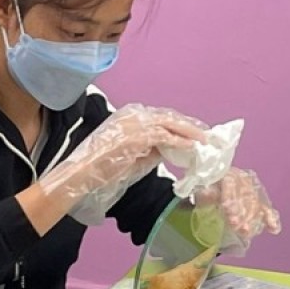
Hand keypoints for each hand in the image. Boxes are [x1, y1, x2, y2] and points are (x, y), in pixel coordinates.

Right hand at [41, 105, 207, 217]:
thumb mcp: (130, 155)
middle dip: (190, 126)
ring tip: (205, 141)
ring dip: (190, 133)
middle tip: (206, 135)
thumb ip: (150, 149)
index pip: (161, 116)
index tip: (194, 132)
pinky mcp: (138, 135)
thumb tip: (170, 149)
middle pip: (169, 117)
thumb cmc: (101, 169)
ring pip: (171, 123)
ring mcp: (135, 123)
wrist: (82, 174)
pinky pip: (166, 137)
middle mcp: (133, 114)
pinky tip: (192, 148)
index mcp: (129, 116)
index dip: (179, 124)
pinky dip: (181, 142)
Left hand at [196, 167, 280, 251]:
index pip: (231, 184)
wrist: (217, 189)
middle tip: (235, 225)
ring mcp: (254, 191)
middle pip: (245, 196)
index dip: (229, 197)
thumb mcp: (202, 191)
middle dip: (241, 212)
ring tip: (245, 232)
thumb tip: (207, 193)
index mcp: (229, 174)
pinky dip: (271, 219)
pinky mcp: (261, 201)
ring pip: (256, 204)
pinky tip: (274, 229)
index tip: (227, 211)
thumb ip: (205, 193)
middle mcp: (244, 180)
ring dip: (252, 219)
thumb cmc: (208, 190)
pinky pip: (267, 209)